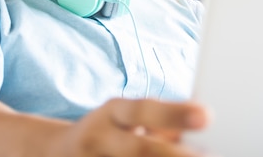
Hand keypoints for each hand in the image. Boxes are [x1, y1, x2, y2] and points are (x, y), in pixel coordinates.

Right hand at [51, 98, 209, 156]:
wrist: (54, 153)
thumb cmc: (110, 132)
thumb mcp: (129, 116)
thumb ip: (163, 119)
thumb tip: (204, 116)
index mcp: (112, 113)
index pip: (143, 110)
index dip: (175, 114)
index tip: (207, 115)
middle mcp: (97, 138)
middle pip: (138, 149)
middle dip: (173, 155)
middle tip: (208, 155)